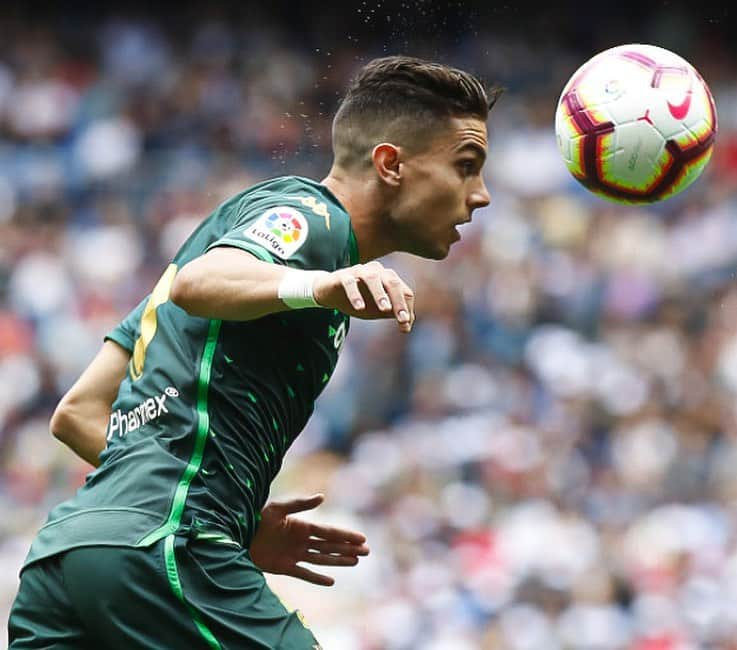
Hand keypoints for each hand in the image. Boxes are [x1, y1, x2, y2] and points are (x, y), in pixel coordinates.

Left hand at [249, 494, 369, 585]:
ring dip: (339, 560)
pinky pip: (304, 574)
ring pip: (322, 559)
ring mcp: (294, 554)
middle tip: (367, 551)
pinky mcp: (284, 567)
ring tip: (355, 562)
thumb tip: (322, 497)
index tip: (362, 538)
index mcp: (302, 525)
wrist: (237, 535)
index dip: (346, 535)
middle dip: (348, 548)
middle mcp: (301, 540)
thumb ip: (300, 504)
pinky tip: (331, 580)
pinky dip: (318, 578)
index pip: (329, 532)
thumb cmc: (256, 518)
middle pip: (330, 546)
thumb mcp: (278, 508)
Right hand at [313, 261, 414, 332]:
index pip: (404, 292)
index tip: (404, 327)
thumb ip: (392, 314)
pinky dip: (356, 295)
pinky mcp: (342, 275)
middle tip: (402, 319)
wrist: (329, 293)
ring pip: (373, 278)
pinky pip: (350, 283)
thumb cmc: (358, 300)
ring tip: (384, 309)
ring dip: (380, 294)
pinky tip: (359, 307)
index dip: (406, 309)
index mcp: (388, 278)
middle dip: (399, 301)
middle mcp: (376, 271)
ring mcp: (359, 271)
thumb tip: (407, 325)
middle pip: (393, 283)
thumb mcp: (376, 310)